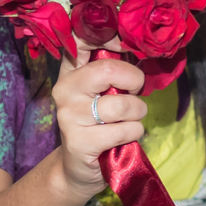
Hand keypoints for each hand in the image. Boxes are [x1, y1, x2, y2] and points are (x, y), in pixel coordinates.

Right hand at [51, 52, 145, 198]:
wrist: (77, 167)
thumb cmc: (98, 124)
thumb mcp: (102, 92)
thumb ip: (114, 70)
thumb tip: (141, 49)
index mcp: (71, 72)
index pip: (83, 39)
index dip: (111, 38)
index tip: (128, 48)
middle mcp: (65, 90)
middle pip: (108, 70)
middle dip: (134, 80)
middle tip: (135, 93)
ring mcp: (69, 116)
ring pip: (122, 104)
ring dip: (137, 113)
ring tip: (130, 119)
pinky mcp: (79, 141)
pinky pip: (125, 129)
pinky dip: (134, 132)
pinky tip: (125, 136)